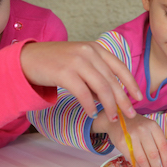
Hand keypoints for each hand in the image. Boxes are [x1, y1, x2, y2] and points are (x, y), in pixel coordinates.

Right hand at [20, 41, 141, 121]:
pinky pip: (83, 93)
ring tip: (112, 118)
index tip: (139, 98)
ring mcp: (77, 61)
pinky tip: (92, 113)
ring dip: (109, 106)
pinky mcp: (64, 73)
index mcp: (95, 48)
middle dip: (123, 100)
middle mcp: (89, 52)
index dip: (131, 84)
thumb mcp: (80, 63)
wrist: (27, 58)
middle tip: (130, 114)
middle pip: (112, 80)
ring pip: (101, 88)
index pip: (120, 67)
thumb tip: (111, 97)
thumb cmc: (56, 63)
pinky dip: (90, 105)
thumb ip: (96, 76)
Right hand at [93, 113, 166, 166]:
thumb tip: (162, 161)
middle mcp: (143, 130)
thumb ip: (155, 140)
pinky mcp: (121, 143)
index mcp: (152, 126)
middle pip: (153, 154)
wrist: (115, 120)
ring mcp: (131, 136)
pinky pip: (132, 159)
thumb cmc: (135, 125)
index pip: (163, 146)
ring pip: (142, 159)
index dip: (166, 160)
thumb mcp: (148, 127)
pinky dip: (138, 166)